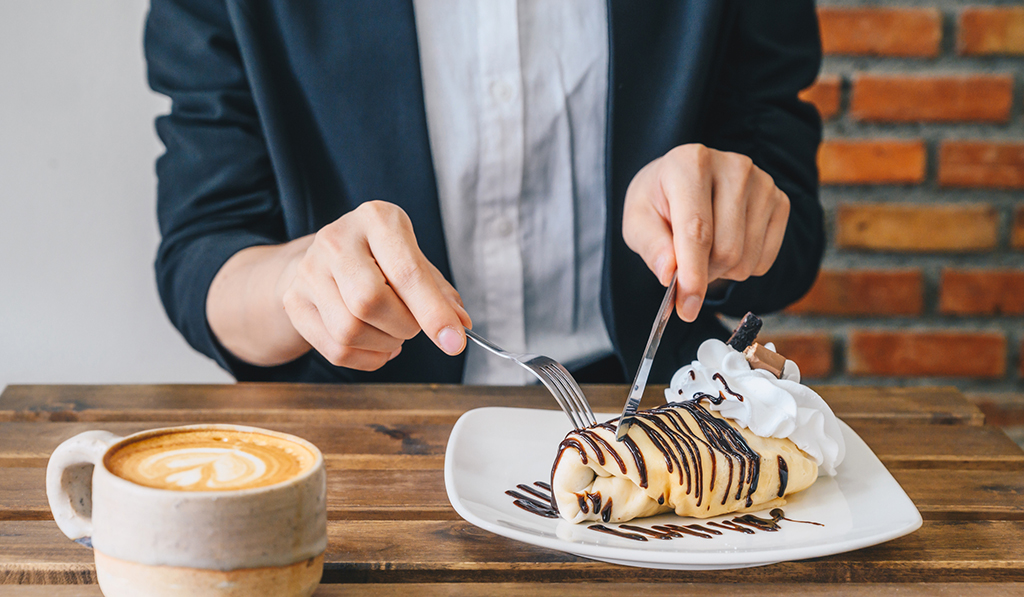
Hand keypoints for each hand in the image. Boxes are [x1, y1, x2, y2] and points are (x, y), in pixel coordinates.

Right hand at [280, 201, 471, 370]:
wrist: (326, 257)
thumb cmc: (381, 258)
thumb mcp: (414, 260)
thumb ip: (439, 292)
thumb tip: (460, 324)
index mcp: (376, 218)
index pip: (407, 272)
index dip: (433, 313)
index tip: (454, 342)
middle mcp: (336, 239)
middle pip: (370, 302)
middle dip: (403, 327)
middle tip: (413, 326)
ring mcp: (309, 270)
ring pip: (349, 330)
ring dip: (384, 344)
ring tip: (393, 332)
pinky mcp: (294, 301)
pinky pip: (335, 349)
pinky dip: (367, 358)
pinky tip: (377, 345)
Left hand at [622, 144, 789, 321]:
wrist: (684, 181)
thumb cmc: (659, 200)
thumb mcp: (638, 220)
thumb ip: (652, 246)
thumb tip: (669, 274)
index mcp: (691, 163)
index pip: (697, 229)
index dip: (692, 274)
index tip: (686, 308)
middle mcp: (733, 167)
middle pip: (726, 250)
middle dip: (702, 273)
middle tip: (685, 265)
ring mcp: (762, 183)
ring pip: (747, 259)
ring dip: (721, 271)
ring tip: (704, 249)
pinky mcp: (780, 202)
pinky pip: (764, 260)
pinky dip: (742, 267)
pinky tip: (726, 244)